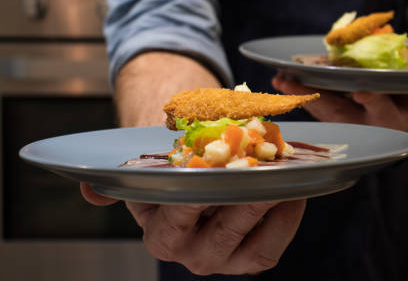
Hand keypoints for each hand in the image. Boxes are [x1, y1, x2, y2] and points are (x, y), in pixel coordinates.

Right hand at [80, 183, 305, 274]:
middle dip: (246, 203)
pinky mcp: (249, 261)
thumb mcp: (144, 177)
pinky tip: (296, 194)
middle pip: (221, 233)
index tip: (220, 169)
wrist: (191, 185)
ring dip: (273, 212)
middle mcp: (190, 254)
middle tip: (268, 173)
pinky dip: (286, 222)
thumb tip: (88, 190)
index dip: (199, 195)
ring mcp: (223, 260)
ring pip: (251, 246)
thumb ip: (120, 182)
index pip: (180, 214)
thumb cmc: (171, 173)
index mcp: (161, 233)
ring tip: (288, 182)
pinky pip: (271, 248)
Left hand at [271, 74, 407, 133]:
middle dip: (317, 100)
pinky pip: (315, 102)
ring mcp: (348, 120)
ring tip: (280, 79)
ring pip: (323, 109)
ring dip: (300, 96)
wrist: (404, 98)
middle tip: (293, 84)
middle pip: (340, 115)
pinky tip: (278, 78)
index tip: (363, 90)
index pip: (383, 113)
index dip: (375, 102)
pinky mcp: (334, 112)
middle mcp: (367, 126)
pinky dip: (298, 92)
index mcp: (392, 120)